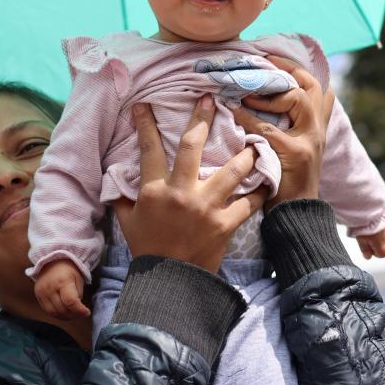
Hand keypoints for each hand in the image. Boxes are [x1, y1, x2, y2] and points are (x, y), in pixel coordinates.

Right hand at [34, 259, 90, 319]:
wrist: (53, 260)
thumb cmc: (69, 269)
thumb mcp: (79, 278)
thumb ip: (78, 294)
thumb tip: (78, 309)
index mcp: (63, 281)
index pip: (71, 302)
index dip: (80, 311)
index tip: (87, 313)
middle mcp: (50, 287)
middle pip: (62, 309)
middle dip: (74, 315)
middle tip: (80, 314)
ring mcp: (42, 292)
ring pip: (53, 313)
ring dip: (65, 317)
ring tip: (73, 314)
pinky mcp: (37, 295)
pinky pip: (47, 310)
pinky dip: (56, 314)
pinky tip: (63, 311)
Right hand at [112, 96, 265, 272]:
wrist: (169, 284)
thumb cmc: (148, 250)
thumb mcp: (128, 222)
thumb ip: (124, 198)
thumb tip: (116, 179)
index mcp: (154, 191)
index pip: (148, 150)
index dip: (145, 124)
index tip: (146, 104)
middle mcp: (180, 193)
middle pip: (191, 147)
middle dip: (201, 119)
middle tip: (212, 100)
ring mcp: (205, 207)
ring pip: (231, 170)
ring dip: (245, 154)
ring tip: (255, 142)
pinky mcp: (225, 224)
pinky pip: (248, 203)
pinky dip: (259, 193)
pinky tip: (268, 183)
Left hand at [230, 56, 334, 208]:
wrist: (298, 218)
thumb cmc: (289, 186)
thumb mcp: (298, 153)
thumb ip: (292, 129)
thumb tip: (274, 104)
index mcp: (317, 129)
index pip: (317, 88)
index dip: (296, 70)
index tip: (273, 57)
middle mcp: (316, 131)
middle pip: (312, 86)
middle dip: (287, 69)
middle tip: (260, 61)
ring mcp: (309, 142)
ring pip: (297, 100)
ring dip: (268, 91)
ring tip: (243, 87)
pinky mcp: (295, 155)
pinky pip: (269, 129)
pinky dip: (248, 117)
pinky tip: (232, 111)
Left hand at [357, 223, 384, 258]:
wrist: (368, 206)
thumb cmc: (363, 223)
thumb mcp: (361, 239)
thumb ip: (365, 249)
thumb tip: (368, 257)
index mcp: (381, 242)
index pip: (384, 254)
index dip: (376, 253)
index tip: (369, 250)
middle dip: (379, 245)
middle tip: (368, 241)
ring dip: (380, 236)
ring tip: (369, 230)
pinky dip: (381, 228)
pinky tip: (373, 223)